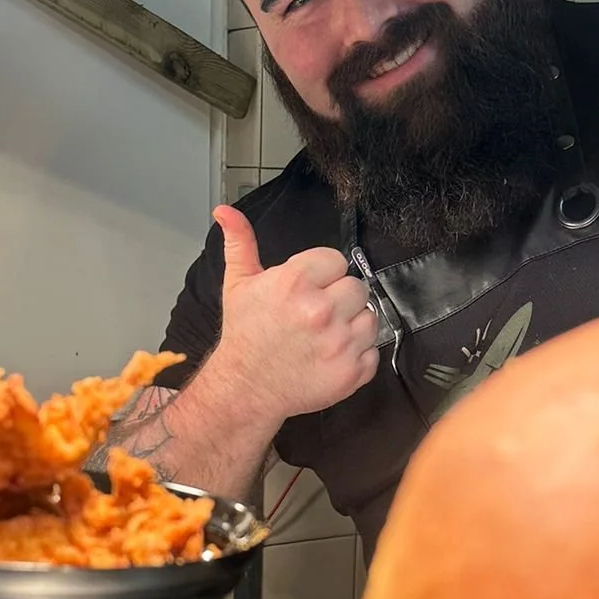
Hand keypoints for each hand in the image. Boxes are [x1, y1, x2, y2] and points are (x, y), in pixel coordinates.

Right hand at [207, 205, 380, 421]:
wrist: (245, 388)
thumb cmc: (245, 335)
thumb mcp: (239, 284)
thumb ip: (240, 243)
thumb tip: (225, 210)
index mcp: (295, 283)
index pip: (337, 260)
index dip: (323, 274)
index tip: (309, 289)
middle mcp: (321, 312)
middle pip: (357, 287)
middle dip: (339, 298)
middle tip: (317, 314)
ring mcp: (339, 344)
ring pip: (370, 318)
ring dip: (352, 325)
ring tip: (325, 335)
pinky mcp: (351, 372)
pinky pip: (373, 351)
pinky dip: (357, 355)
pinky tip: (332, 355)